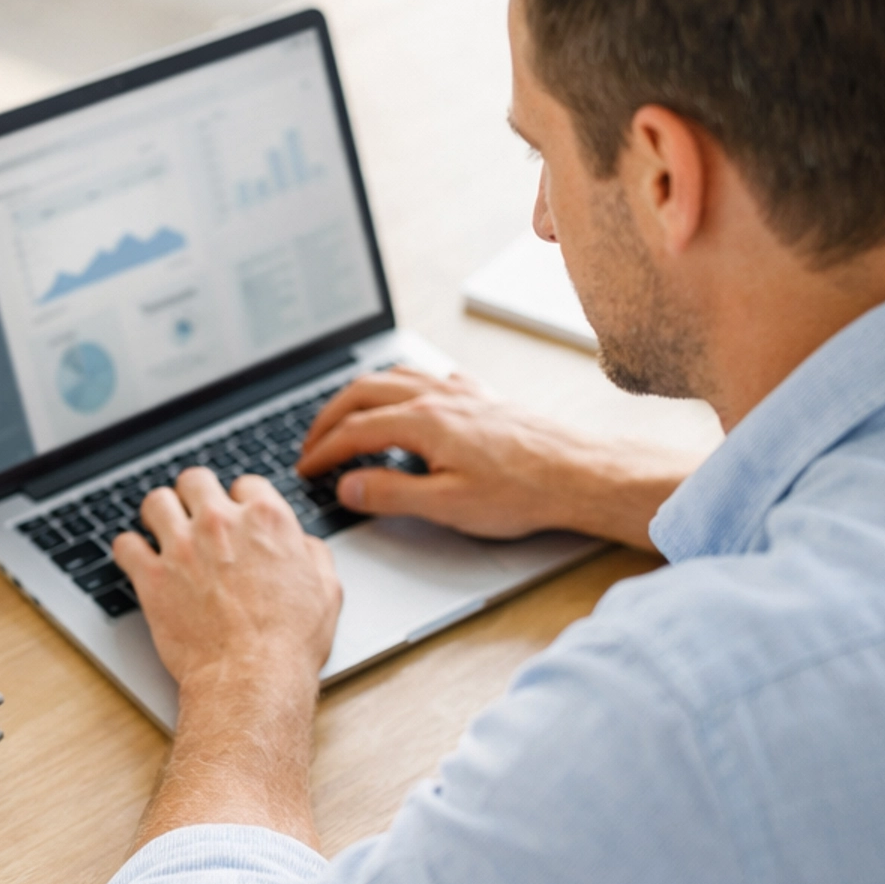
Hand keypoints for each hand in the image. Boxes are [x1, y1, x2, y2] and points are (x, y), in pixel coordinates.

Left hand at [113, 468, 341, 855]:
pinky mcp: (152, 576)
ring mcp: (182, 546)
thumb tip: (302, 544)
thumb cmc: (290, 642)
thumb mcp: (326, 591)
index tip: (236, 516)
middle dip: (195, 495)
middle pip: (195, 480)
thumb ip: (313, 555)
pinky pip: (125, 544)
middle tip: (194, 514)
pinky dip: (129, 550)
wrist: (252, 677)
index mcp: (266, 519)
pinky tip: (137, 559)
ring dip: (160, 514)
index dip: (240, 501)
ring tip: (162, 530)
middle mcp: (221, 523)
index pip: (245, 485)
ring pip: (156, 502)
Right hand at [297, 367, 699, 550]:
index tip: (305, 470)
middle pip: (364, 392)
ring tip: (344, 417)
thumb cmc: (521, 492)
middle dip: (329, 416)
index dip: (322, 451)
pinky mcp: (481, 398)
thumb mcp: (446, 506)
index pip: (354, 431)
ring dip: (360, 395)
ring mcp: (461, 393)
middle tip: (310, 443)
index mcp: (423, 421)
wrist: (579, 474)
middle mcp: (438, 397)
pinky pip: (428, 377)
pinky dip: (401, 386)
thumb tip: (347, 486)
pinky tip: (408, 400)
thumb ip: (389, 495)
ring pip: (393, 377)